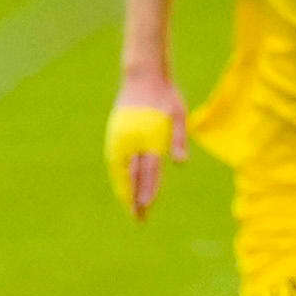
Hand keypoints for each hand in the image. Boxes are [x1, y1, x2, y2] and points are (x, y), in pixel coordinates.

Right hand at [104, 86, 179, 217]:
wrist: (143, 77)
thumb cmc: (165, 96)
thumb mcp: (178, 115)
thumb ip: (179, 140)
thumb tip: (180, 163)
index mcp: (150, 138)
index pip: (148, 171)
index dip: (146, 191)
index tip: (145, 208)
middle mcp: (132, 141)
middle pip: (132, 176)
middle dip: (134, 199)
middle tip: (139, 218)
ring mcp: (121, 139)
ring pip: (120, 172)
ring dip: (125, 191)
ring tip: (130, 207)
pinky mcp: (115, 135)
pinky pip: (115, 163)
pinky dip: (119, 178)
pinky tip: (122, 186)